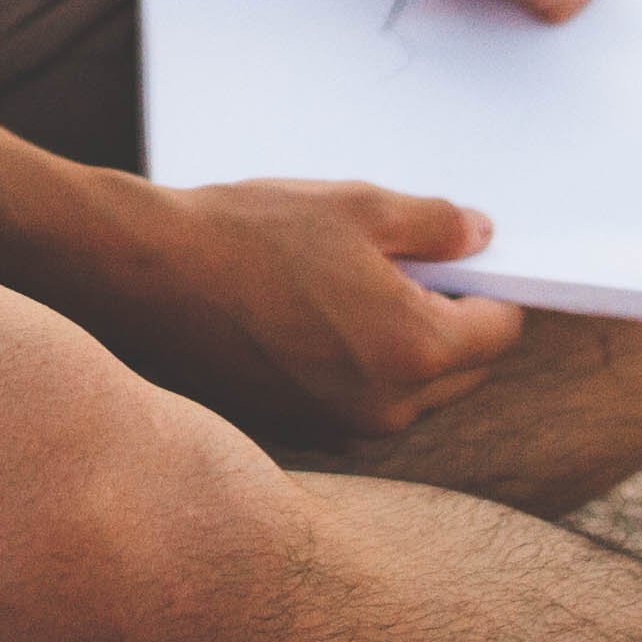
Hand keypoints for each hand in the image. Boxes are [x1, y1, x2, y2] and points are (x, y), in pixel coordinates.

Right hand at [81, 174, 528, 442]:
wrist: (142, 278)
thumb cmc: (245, 236)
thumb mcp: (356, 207)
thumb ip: (435, 225)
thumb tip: (479, 236)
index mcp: (413, 352)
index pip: (499, 330)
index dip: (490, 286)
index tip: (466, 261)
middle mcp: (384, 409)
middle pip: (463, 372)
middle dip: (450, 321)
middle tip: (404, 267)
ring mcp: (338, 431)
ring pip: (409, 394)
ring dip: (402, 349)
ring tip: (345, 290)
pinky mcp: (297, 435)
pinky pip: (357, 404)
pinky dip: (355, 370)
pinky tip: (309, 321)